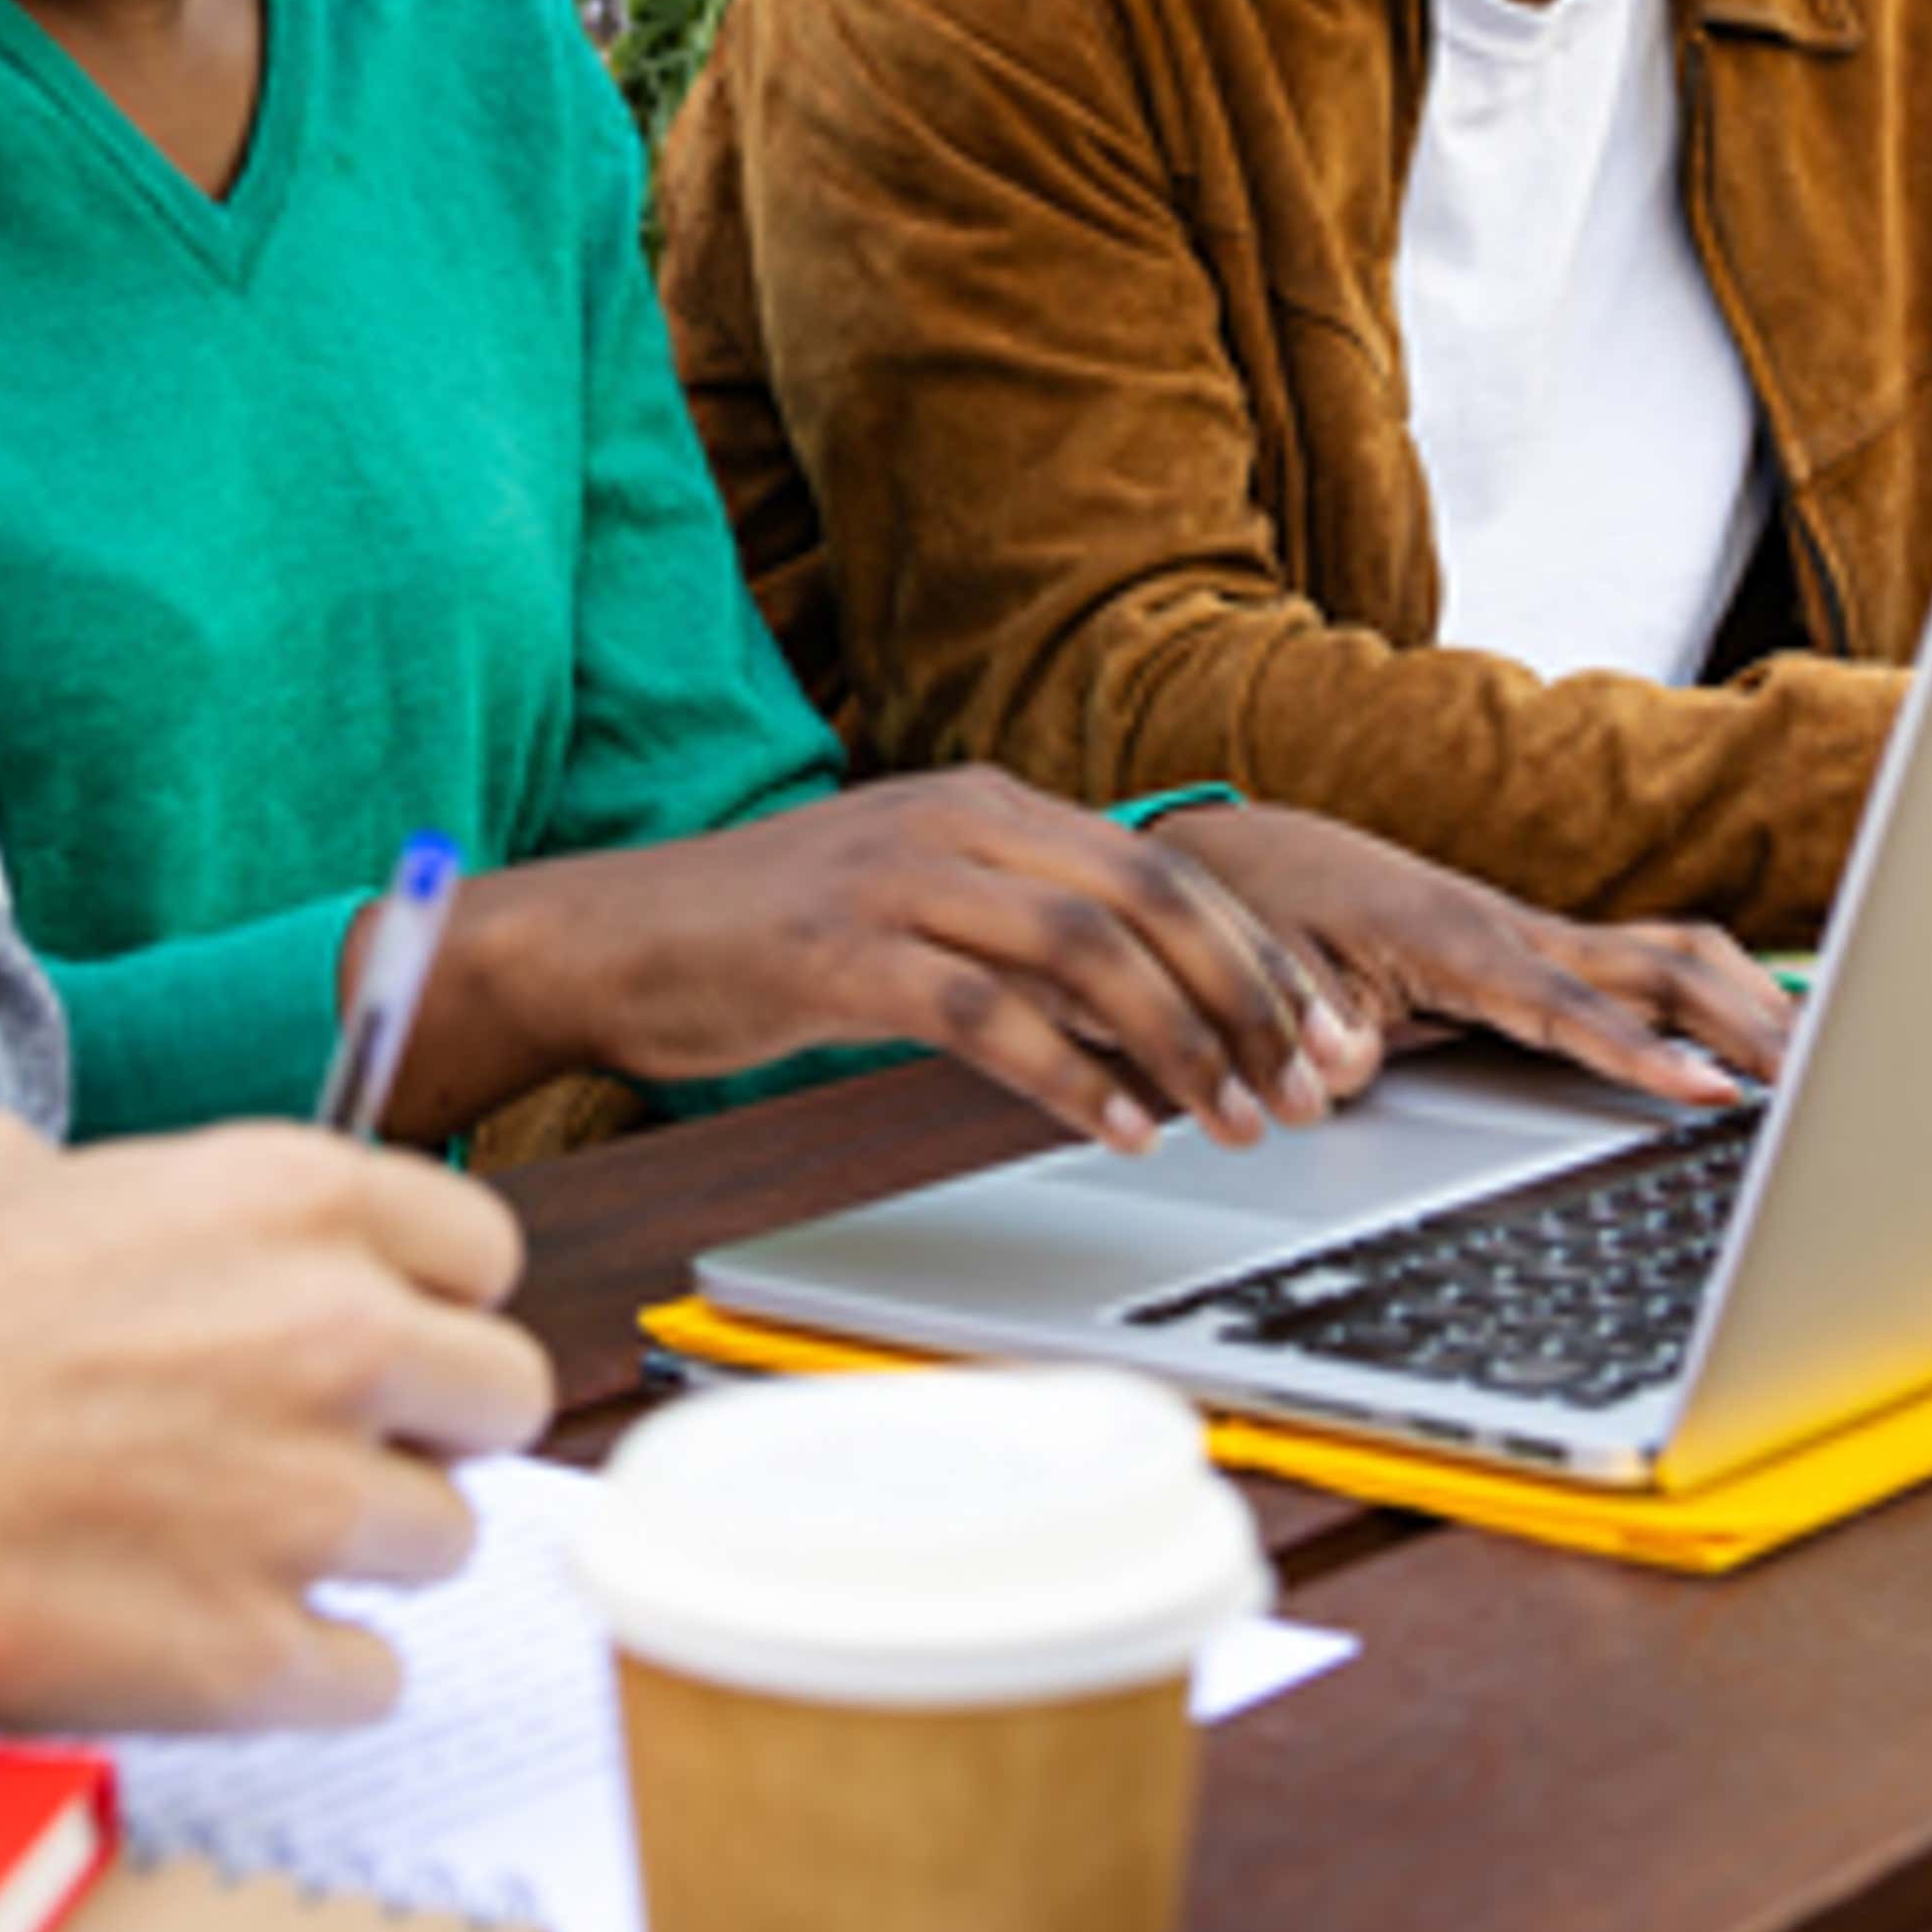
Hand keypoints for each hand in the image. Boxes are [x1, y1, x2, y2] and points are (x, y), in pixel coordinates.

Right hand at [0, 1111, 551, 1733]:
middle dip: (422, 1430)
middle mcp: (329, 1333)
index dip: (426, 1303)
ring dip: (356, 1555)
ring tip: (231, 1547)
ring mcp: (298, 1499)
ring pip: (444, 1545)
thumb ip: (159, 1198)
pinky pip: (369, 1677)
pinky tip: (202, 1634)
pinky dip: (304, 1670)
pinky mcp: (247, 1656)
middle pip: (501, 1397)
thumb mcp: (24, 1168)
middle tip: (323, 1453)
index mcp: (287, 1197)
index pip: (481, 1252)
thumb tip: (182, 1234)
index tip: (375, 1340)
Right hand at [415, 770, 1379, 1154]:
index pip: (1162, 866)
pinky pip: (984, 1009)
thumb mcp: (916, 914)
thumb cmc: (765, 943)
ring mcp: (893, 878)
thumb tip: (1155, 1023)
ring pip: (1083, 945)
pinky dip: (1067, 1073)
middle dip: (1246, 996)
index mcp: (983, 803)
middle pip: (1147, 892)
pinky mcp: (838, 952)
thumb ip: (1024, 943)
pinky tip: (1115, 1128)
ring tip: (1228, 1121)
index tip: (1322, 1037)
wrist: (609, 939)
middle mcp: (951, 820)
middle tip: (1303, 1090)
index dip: (1257, 953)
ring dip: (1176, 1040)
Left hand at [1151, 801, 1793, 1105]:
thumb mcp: (1268, 981)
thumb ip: (1310, 1031)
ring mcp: (1533, 932)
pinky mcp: (1540, 945)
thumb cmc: (1262, 918)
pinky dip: (1719, 993)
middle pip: (1659, 967)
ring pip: (1672, 953)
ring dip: (1749, 1002)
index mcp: (1449, 940)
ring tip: (1828, 1066)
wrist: (1247, 859)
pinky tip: (1765, 1036)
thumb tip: (1344, 1072)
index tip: (1711, 1095)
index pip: (1565, 1008)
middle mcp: (1510, 927)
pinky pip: (1651, 961)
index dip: (1638, 1055)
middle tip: (1828, 1087)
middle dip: (1745, 1023)